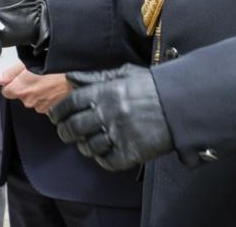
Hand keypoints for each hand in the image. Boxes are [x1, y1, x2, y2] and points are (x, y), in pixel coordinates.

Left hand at [0, 63, 70, 114]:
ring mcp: (39, 107)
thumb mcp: (29, 63)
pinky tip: (52, 87)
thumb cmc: (56, 68)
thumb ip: (11, 73)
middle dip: (25, 86)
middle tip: (35, 75)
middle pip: (20, 95)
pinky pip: (42, 103)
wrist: (76, 78)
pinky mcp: (49, 110)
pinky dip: (45, 96)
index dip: (10, 83)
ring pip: (32, 99)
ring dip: (36, 91)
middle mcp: (28, 101)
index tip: (16, 78)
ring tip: (46, 80)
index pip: (6, 91)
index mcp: (20, 89)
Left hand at [48, 64, 172, 171]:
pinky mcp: (131, 152)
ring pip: (88, 146)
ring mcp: (118, 134)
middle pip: (73, 128)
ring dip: (84, 146)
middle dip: (65, 132)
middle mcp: (107, 113)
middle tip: (65, 133)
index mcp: (104, 92)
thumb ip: (96, 77)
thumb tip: (71, 78)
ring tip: (87, 143)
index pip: (69, 105)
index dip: (57, 112)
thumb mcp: (124, 74)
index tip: (54, 117)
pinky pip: (106, 161)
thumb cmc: (154, 87)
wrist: (182, 104)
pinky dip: (102, 159)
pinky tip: (104, 153)